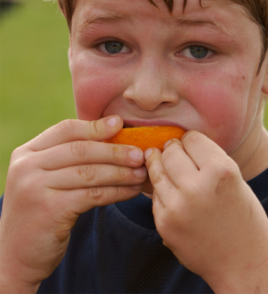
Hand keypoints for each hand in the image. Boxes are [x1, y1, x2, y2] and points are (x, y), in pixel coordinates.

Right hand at [0, 116, 145, 292]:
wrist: (14, 256)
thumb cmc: (37, 211)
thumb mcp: (42, 178)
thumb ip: (63, 158)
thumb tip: (108, 133)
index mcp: (26, 153)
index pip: (65, 129)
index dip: (95, 126)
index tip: (120, 124)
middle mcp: (27, 166)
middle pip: (81, 150)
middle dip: (114, 150)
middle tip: (139, 153)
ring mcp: (35, 187)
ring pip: (90, 172)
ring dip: (120, 172)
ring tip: (140, 173)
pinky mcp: (50, 210)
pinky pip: (92, 194)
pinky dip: (116, 191)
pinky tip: (130, 191)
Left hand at [145, 131, 267, 292]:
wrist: (245, 263)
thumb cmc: (243, 216)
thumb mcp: (235, 178)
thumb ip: (208, 159)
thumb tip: (176, 142)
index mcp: (221, 170)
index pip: (191, 138)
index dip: (191, 141)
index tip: (192, 146)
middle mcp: (197, 187)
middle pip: (171, 151)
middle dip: (173, 150)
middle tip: (175, 152)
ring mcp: (178, 207)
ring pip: (157, 170)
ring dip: (160, 165)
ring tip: (162, 162)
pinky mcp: (165, 224)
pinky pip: (155, 195)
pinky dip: (161, 191)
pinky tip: (171, 192)